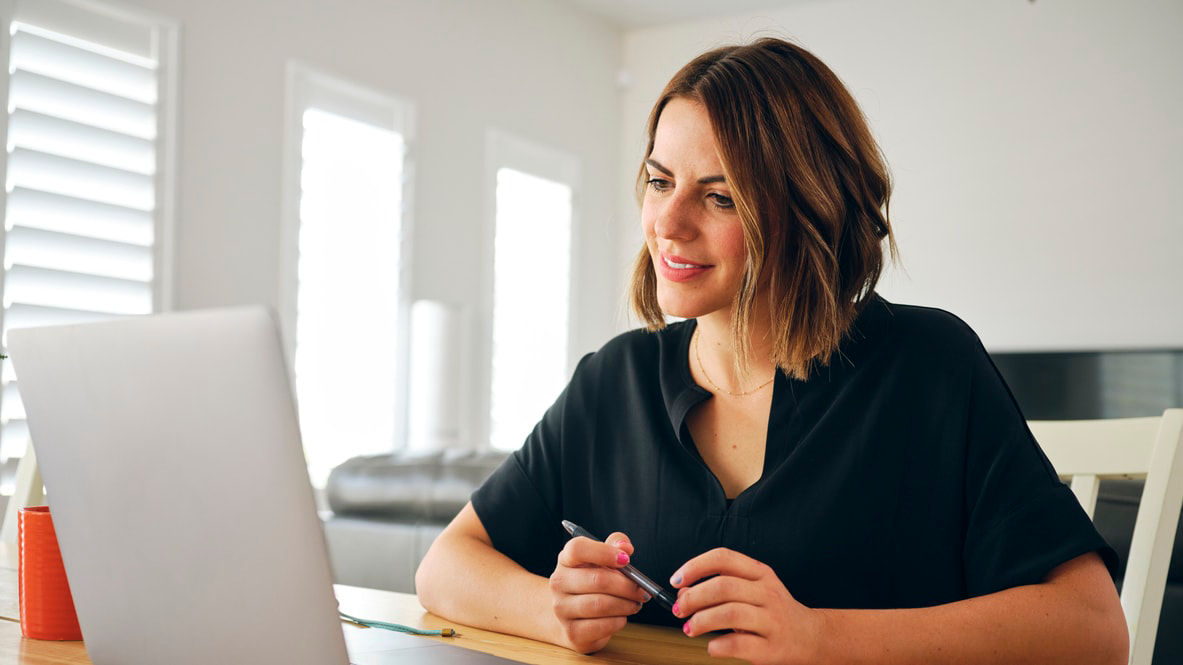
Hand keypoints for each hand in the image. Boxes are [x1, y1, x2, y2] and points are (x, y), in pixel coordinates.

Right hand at [548, 531, 649, 652]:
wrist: (570, 616)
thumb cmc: (591, 583)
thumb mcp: (601, 560)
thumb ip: (615, 545)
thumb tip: (625, 548)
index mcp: (566, 560)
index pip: (577, 549)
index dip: (604, 552)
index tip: (626, 559)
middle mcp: (559, 583)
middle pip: (597, 579)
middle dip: (627, 586)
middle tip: (642, 590)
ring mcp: (562, 609)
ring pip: (601, 605)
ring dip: (626, 604)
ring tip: (634, 603)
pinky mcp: (572, 633)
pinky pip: (603, 626)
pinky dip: (619, 621)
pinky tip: (621, 616)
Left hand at [670, 548, 825, 664]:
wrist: (810, 636)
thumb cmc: (772, 612)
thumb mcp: (751, 591)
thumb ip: (720, 587)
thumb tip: (683, 593)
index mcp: (760, 574)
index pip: (723, 558)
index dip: (695, 566)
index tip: (677, 581)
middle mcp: (768, 593)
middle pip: (723, 586)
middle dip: (693, 598)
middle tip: (678, 610)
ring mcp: (772, 620)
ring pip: (730, 614)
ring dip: (701, 621)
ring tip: (690, 628)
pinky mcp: (772, 648)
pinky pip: (738, 644)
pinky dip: (717, 646)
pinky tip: (712, 646)